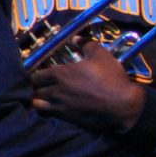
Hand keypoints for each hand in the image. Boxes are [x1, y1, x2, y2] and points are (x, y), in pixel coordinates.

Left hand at [30, 42, 144, 131]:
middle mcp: (55, 90)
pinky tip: (53, 107)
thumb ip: (87, 44)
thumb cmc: (111, 79)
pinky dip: (46, 110)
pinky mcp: (66, 118)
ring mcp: (59, 106)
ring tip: (43, 97)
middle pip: (34, 90)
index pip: (35, 76)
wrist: (122, 106)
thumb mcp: (102, 56)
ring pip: (37, 104)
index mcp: (61, 74)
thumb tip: (75, 38)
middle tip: (40, 85)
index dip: (35, 75)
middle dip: (35, 87)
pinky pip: (47, 114)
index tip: (39, 74)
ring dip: (37, 100)